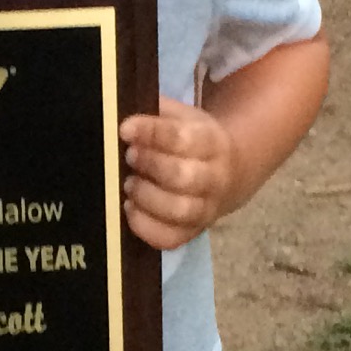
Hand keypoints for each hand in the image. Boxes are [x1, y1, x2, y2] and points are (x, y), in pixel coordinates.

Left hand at [120, 97, 240, 249]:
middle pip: (183, 177)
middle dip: (149, 165)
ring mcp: (206, 209)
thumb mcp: (184, 117)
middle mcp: (214, 179)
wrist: (230, 173)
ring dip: (147, 197)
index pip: (182, 138)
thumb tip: (120, 111)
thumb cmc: (194, 141)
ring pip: (179, 210)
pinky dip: (146, 227)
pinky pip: (171, 239)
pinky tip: (129, 209)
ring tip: (128, 185)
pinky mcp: (193, 232)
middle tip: (129, 157)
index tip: (124, 129)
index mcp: (213, 142)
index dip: (151, 134)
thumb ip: (158, 113)